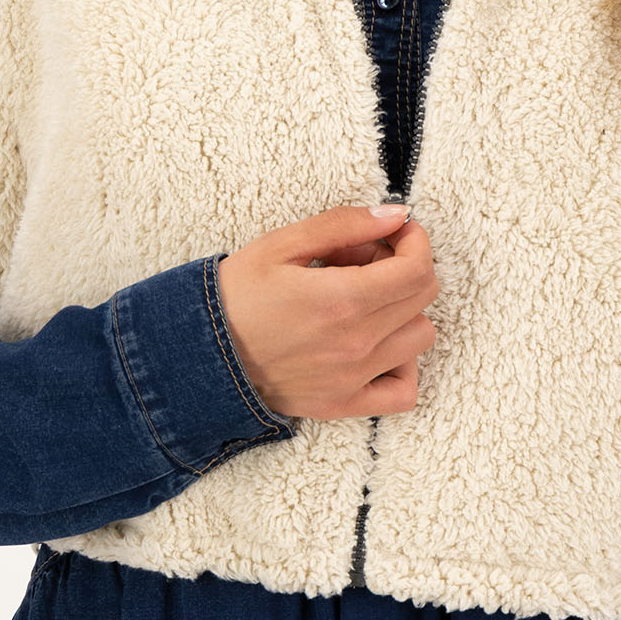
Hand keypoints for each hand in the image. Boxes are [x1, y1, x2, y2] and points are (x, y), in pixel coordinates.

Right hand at [216, 203, 438, 420]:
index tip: (396, 233)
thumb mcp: (281, 244)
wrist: (198, 354)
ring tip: (365, 302)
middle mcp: (356, 343)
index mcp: (342, 300)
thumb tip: (396, 215)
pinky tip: (377, 347)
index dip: (415, 242)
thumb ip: (343, 225)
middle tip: (365, 261)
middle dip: (404, 267)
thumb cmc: (235, 297)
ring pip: (419, 338)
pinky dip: (403, 367)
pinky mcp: (343, 403)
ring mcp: (353, 378)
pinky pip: (404, 392)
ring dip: (404, 312)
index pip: (418, 270)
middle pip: (422, 298)